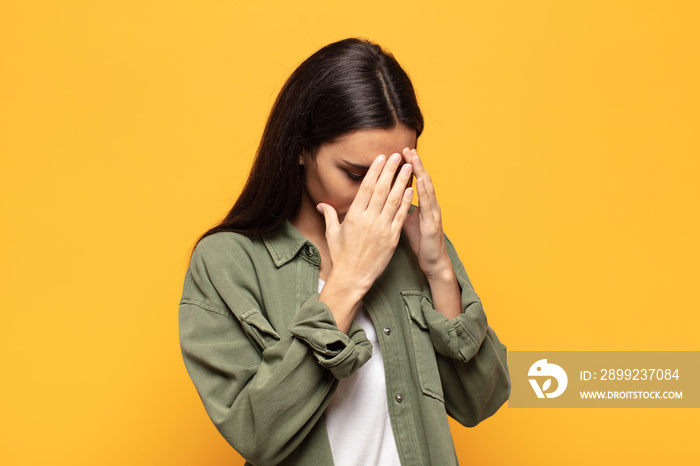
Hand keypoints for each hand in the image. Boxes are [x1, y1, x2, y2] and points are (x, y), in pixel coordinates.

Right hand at [316, 152, 413, 330]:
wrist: (352, 277)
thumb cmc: (341, 256)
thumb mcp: (332, 233)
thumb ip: (329, 215)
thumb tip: (321, 205)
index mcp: (353, 216)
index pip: (366, 187)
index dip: (375, 171)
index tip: (381, 158)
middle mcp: (368, 219)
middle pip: (381, 189)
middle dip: (390, 170)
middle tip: (398, 155)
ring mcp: (381, 228)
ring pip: (393, 200)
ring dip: (401, 181)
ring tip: (408, 167)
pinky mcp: (392, 238)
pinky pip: (400, 216)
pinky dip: (406, 202)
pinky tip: (411, 190)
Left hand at [401, 148, 461, 318]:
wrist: (433, 260)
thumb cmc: (421, 240)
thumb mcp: (406, 221)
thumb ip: (398, 207)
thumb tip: (384, 198)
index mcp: (421, 203)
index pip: (412, 181)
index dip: (406, 167)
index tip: (397, 153)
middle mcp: (428, 205)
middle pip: (421, 179)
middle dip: (414, 164)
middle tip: (406, 148)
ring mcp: (432, 213)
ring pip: (427, 188)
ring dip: (421, 172)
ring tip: (414, 159)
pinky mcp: (433, 223)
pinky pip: (429, 206)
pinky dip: (426, 192)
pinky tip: (422, 182)